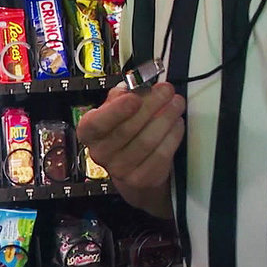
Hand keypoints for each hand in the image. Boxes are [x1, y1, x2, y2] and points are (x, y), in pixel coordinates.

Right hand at [76, 81, 184, 216]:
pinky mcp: (141, 178)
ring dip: (166, 117)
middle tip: (167, 90)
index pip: (97, 123)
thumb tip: (135, 87)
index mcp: (90, 132)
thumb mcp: (115, 109)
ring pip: (148, 141)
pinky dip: (173, 135)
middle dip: (151, 105)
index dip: (116, 110)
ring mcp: (120, 170)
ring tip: (176, 103)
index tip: (135, 97)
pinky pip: (161, 154)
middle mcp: (101, 153)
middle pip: (127, 129)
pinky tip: (176, 123)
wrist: (131, 167)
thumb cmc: (122, 131)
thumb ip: (122, 96)